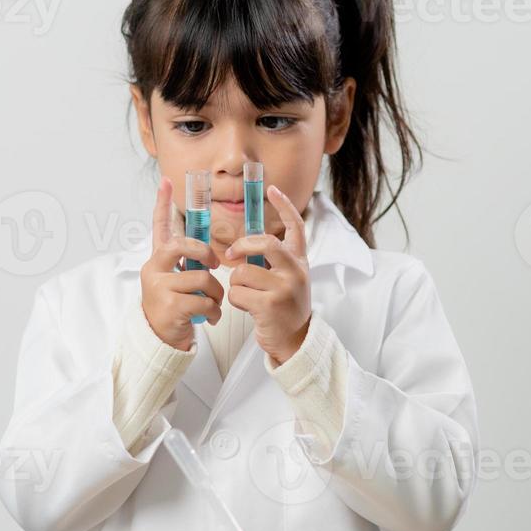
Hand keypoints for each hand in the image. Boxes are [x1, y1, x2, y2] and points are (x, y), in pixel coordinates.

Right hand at [139, 177, 222, 350]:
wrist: (161, 340)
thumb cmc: (175, 307)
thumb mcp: (178, 281)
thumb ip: (187, 264)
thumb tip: (209, 252)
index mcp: (158, 260)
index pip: (159, 227)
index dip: (162, 204)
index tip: (166, 181)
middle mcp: (153, 269)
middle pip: (182, 246)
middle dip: (205, 253)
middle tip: (216, 265)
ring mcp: (159, 288)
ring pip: (202, 278)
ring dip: (216, 293)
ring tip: (214, 304)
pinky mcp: (170, 306)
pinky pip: (204, 301)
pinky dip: (214, 311)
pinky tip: (210, 317)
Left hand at [222, 185, 310, 365]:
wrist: (296, 341)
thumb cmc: (285, 308)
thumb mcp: (288, 279)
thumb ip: (273, 262)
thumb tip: (244, 246)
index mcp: (299, 261)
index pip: (296, 226)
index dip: (285, 205)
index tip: (273, 189)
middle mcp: (295, 271)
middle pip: (265, 243)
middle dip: (242, 246)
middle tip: (231, 255)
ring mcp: (284, 287)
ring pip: (243, 272)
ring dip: (236, 284)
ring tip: (247, 296)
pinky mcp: (270, 304)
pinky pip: (238, 292)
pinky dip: (235, 300)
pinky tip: (247, 308)